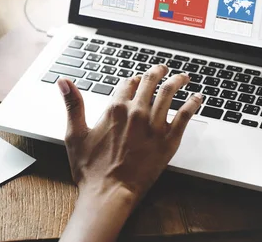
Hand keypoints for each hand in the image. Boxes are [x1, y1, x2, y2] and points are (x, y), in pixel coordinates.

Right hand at [58, 65, 202, 241]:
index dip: (132, 79)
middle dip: (157, 72)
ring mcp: (154, 126)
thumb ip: (73, 104)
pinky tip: (198, 98)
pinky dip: (193, 103)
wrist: (109, 193)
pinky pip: (185, 116)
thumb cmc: (90, 169)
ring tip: (183, 77)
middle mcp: (136, 112)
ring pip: (169, 93)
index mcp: (114, 109)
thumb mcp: (75, 133)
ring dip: (177, 81)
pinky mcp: (168, 140)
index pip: (127, 83)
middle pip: (150, 82)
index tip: (136, 79)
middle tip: (162, 69)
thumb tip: (63, 81)